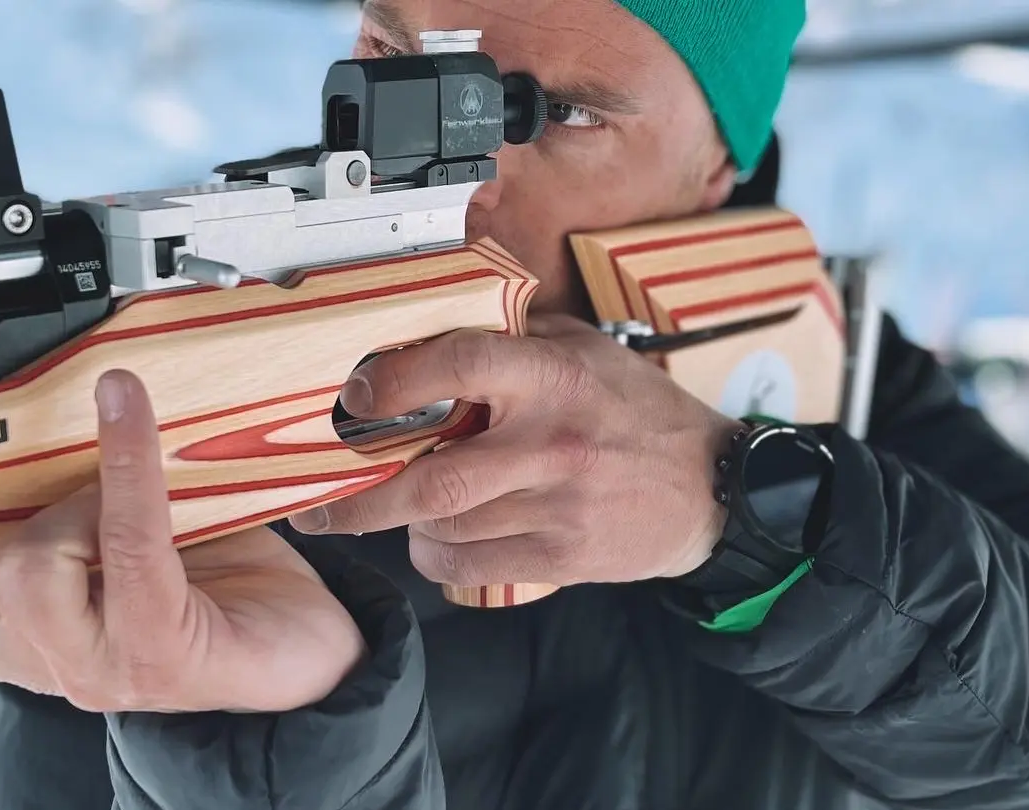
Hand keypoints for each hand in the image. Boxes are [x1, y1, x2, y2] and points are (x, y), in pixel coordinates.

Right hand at [0, 370, 365, 714]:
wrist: (310, 643)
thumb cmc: (215, 578)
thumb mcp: (111, 531)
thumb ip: (46, 503)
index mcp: (16, 629)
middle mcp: (44, 656)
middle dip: (21, 511)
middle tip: (88, 495)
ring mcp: (95, 664)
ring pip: (28, 561)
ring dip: (88, 500)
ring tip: (151, 502)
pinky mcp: (153, 647)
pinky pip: (122, 540)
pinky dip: (127, 462)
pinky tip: (130, 411)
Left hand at [291, 315, 741, 587]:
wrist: (710, 489)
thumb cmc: (636, 412)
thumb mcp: (585, 349)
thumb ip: (514, 338)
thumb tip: (430, 323)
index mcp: (552, 376)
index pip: (458, 365)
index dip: (393, 381)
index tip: (354, 397)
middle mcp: (551, 442)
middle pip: (434, 478)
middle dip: (360, 499)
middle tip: (318, 503)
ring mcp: (557, 504)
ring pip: (445, 526)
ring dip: (403, 524)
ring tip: (394, 510)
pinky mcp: (563, 556)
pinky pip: (471, 564)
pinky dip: (437, 555)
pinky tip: (437, 539)